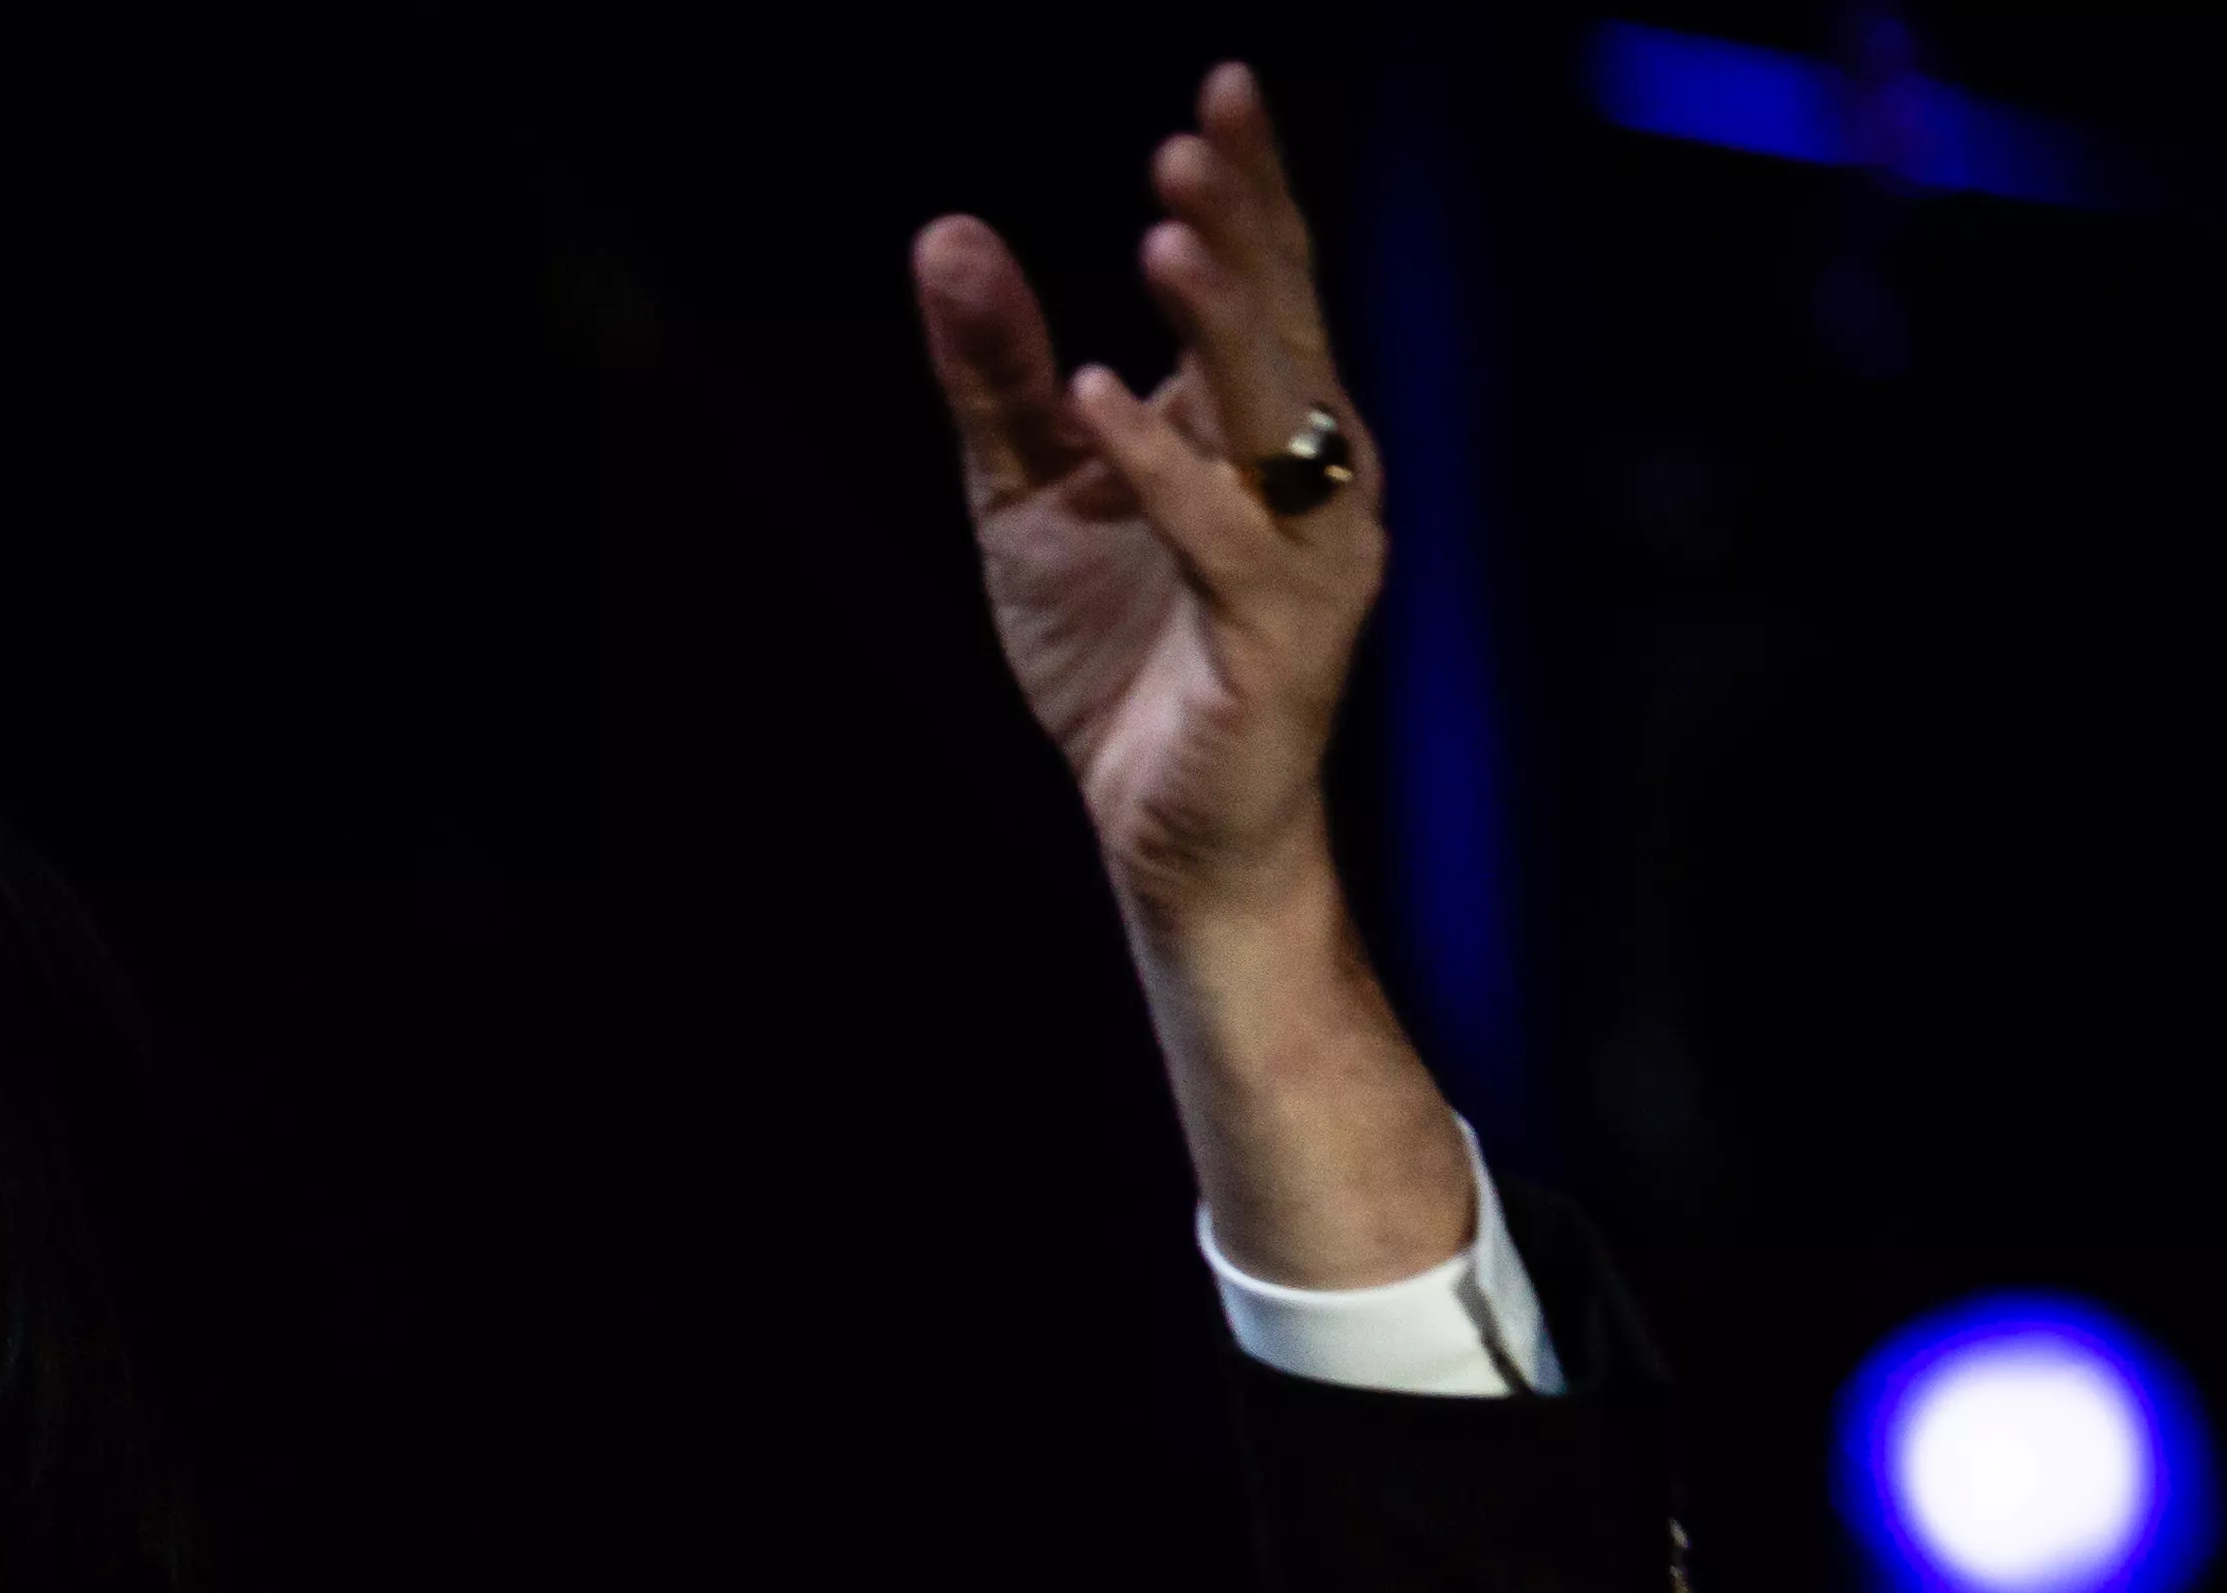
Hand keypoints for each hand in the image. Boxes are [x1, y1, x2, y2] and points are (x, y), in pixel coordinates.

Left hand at [915, 64, 1383, 930]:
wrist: (1170, 837)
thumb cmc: (1119, 659)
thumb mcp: (1028, 497)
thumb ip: (998, 375)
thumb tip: (948, 235)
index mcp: (1266, 430)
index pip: (1268, 282)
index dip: (1254, 187)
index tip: (1223, 88)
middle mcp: (1312, 477)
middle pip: (1283, 324)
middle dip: (1246, 226)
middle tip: (1197, 133)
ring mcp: (1304, 558)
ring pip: (1273, 415)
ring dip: (1222, 322)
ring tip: (1167, 230)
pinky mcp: (1273, 642)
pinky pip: (1219, 538)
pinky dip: (1158, 468)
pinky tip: (1102, 397)